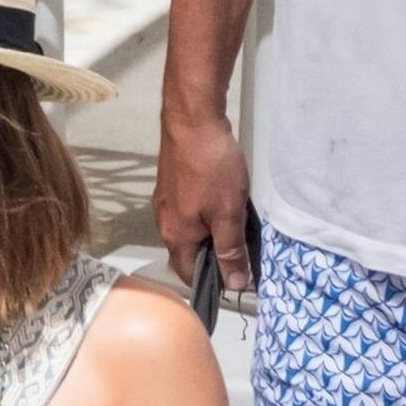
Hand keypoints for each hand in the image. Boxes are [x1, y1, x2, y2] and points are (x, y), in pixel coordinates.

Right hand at [155, 113, 252, 290]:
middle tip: (240, 241)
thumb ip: (232, 251)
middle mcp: (164, 224)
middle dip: (213, 253)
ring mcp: (165, 203)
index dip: (213, 280)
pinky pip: (187, 210)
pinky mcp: (170, 185)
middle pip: (189, 253)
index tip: (236, 272)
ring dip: (209, 231)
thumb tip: (237, 285)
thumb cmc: (211, 167)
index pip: (190, 275)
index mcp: (176, 238)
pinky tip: (218, 197)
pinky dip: (203, 212)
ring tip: (232, 217)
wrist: (192, 120)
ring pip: (189, 230)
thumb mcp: (228, 214)